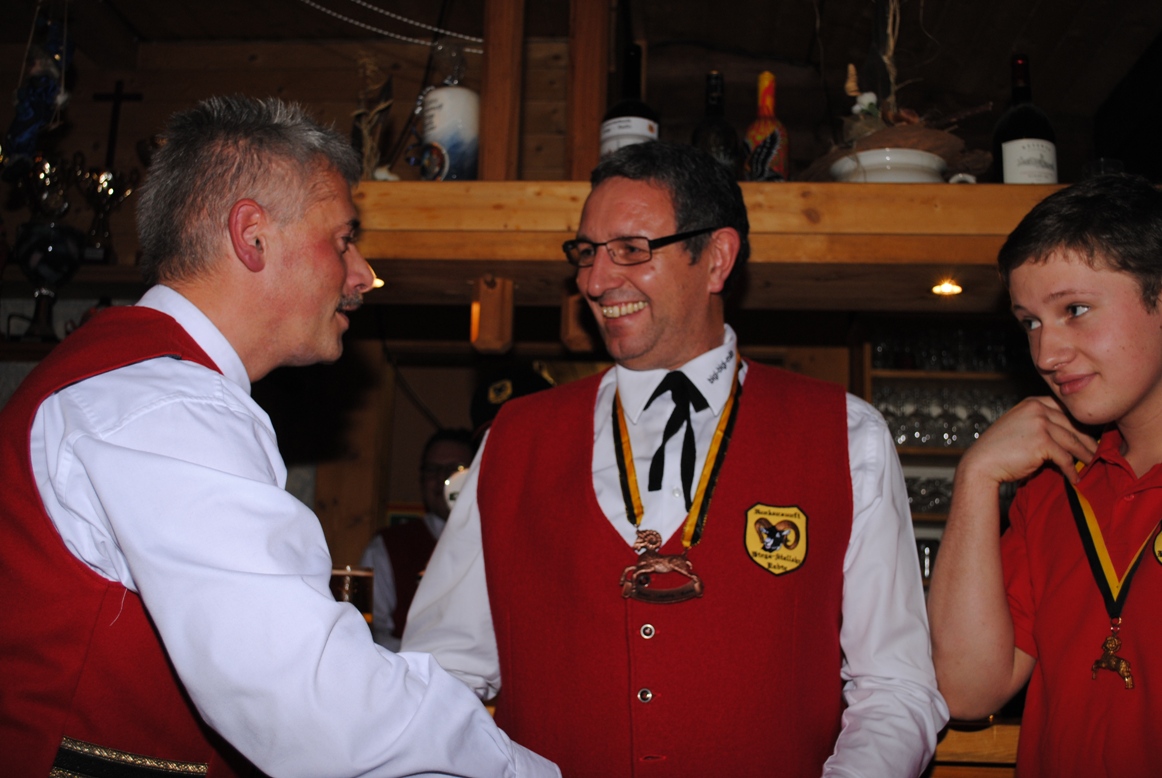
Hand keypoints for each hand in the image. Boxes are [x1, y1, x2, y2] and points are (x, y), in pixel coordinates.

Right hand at [959, 396, 1097, 486]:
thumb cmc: (1000, 449)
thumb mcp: (1019, 426)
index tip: (1090, 435)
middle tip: (1098, 452)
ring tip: (1093, 464)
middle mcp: (1037, 408)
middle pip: (1072, 425)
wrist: (982, 463)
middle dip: (1088, 440)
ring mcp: (1040, 424)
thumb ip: (1040, 423)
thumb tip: (1068, 434)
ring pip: (1073, 441)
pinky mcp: (1042, 442)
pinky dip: (1072, 470)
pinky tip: (1075, 478)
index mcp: (1032, 402)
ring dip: (1085, 456)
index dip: (1079, 423)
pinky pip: (1065, 457)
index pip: (1065, 410)